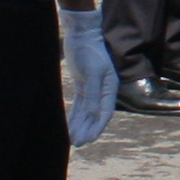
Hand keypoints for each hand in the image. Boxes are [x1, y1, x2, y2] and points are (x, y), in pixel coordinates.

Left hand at [59, 6, 119, 146]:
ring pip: (87, 112)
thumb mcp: (93, 71)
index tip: (89, 139)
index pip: (104, 113)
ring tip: (73, 140)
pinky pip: (79, 105)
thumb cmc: (90, 51)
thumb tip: (93, 113)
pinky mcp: (83, 85)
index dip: (97, 127)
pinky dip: (75, 116)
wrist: (82, 35)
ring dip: (81, 126)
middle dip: (87, 130)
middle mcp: (103, 90)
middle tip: (78, 144)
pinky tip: (70, 126)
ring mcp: (92, 88)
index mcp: (110, 87)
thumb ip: (93, 93)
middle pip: (95, 115)